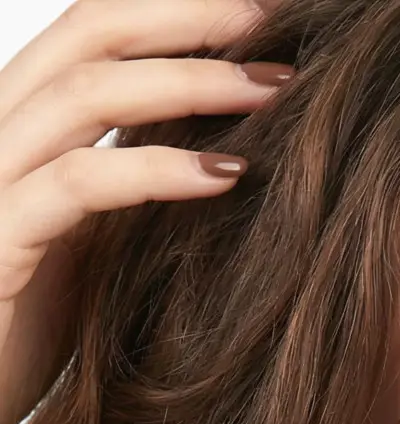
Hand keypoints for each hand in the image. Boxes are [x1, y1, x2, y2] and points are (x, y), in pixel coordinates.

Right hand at [0, 0, 292, 423]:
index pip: (94, 34)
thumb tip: (224, 152)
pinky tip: (230, 171)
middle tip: (278, 23)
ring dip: (191, 80)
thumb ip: (131, 186)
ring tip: (276, 90)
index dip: (175, 12)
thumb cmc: (32, 324)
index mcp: (24, 127)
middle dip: (191, 18)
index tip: (262, 17)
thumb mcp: (94, 239)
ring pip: (86, 92)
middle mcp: (0, 134)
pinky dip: (159, 169)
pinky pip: (81, 183)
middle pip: (91, 32)